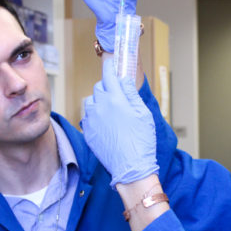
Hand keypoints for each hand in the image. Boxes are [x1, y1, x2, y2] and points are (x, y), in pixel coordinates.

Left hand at [82, 59, 156, 187]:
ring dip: (99, 101)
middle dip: (108, 87)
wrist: (131, 168)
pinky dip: (95, 116)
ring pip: (91, 101)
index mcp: (116, 99)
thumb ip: (131, 94)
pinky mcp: (87, 132)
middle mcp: (100, 107)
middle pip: (99, 87)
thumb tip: (124, 80)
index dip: (111, 67)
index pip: (109, 75)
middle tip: (118, 95)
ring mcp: (91, 120)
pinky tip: (106, 125)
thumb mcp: (143, 114)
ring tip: (111, 112)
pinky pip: (87, 116)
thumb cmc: (141, 141)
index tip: (112, 63)